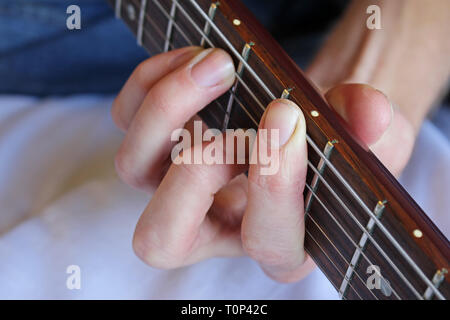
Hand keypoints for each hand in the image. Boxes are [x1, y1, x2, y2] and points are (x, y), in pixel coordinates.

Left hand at [111, 46, 412, 281]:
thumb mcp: (364, 139)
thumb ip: (372, 132)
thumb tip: (367, 113)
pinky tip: (195, 59)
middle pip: (163, 238)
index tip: (287, 120)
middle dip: (199, 172)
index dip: (275, 188)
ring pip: (134, 171)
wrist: (298, 118)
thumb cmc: (328, 140)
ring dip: (170, 112)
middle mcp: (214, 226)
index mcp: (276, 240)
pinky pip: (127, 118)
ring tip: (220, 66)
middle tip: (240, 122)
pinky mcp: (155, 147)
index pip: (267, 242)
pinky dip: (153, 83)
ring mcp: (175, 189)